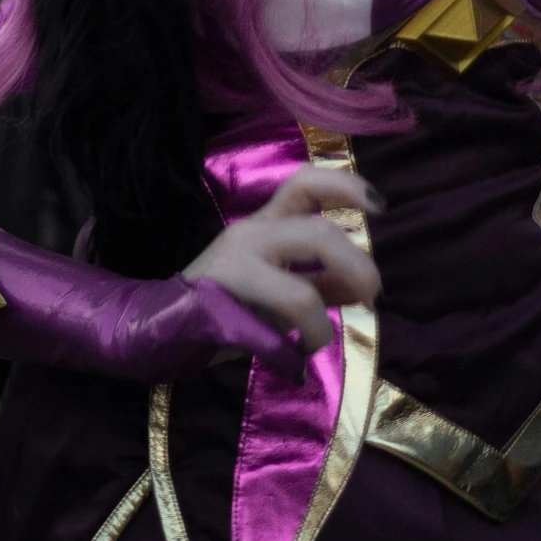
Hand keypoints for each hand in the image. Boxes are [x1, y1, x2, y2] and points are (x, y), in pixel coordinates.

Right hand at [185, 167, 381, 354]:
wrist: (162, 325)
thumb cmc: (227, 303)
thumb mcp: (281, 287)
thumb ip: (321, 282)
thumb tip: (366, 287)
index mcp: (266, 222)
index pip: (304, 183)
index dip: (345, 186)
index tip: (378, 205)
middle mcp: (251, 232)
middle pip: (318, 234)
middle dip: (357, 267)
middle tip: (372, 296)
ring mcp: (234, 265)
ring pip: (300, 292)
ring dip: (320, 325)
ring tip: (316, 339)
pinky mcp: (220, 302)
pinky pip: (271, 334)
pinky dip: (297, 346)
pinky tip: (293, 357)